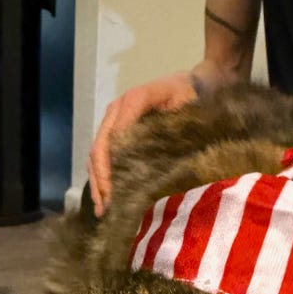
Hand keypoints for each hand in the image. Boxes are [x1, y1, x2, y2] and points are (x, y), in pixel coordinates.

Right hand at [88, 71, 196, 215]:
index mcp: (130, 102)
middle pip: (98, 150)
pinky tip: (106, 196)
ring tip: (102, 208)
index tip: (112, 195)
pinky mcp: (119, 131)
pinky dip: (102, 177)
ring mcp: (115, 121)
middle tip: (104, 208)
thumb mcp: (181, 105)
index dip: (108, 170)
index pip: (111, 141)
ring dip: (97, 183)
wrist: (196, 85)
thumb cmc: (191, 96)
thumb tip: (133, 153)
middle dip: (100, 181)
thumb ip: (160, 124)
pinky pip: (104, 155)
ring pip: (96, 155)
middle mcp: (116, 111)